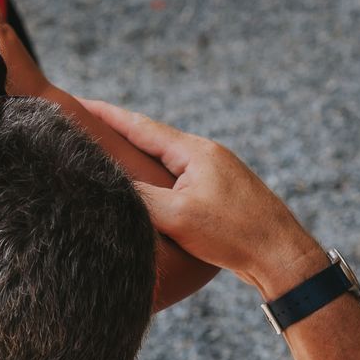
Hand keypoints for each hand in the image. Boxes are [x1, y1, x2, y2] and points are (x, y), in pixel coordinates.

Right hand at [77, 99, 327, 299]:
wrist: (282, 257)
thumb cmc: (234, 234)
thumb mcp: (177, 215)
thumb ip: (139, 196)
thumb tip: (105, 183)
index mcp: (194, 152)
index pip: (140, 126)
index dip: (106, 115)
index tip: (78, 102)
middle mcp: (206, 156)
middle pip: (152, 139)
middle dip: (118, 133)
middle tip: (84, 126)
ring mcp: (215, 174)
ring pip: (165, 161)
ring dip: (137, 157)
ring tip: (107, 155)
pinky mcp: (220, 195)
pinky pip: (178, 179)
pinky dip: (155, 178)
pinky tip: (145, 190)